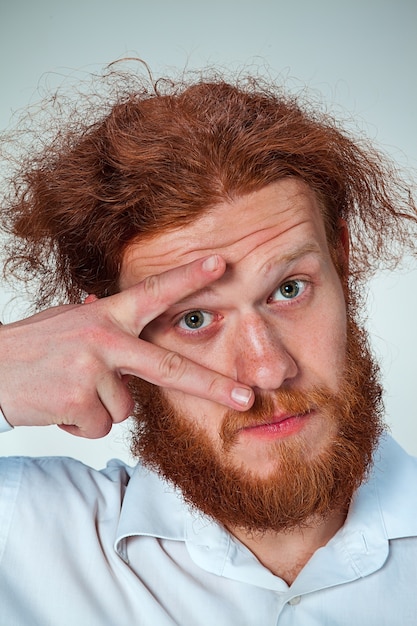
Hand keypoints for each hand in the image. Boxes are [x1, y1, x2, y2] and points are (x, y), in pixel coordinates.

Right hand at [0, 255, 253, 437]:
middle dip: (213, 385)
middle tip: (247, 398)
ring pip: (126, 408)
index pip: (154, 292)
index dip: (189, 278)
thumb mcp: (70, 322)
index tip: (222, 265)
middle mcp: (104, 338)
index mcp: (105, 315)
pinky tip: (60, 405)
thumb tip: (114, 309)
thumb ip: (103, 321)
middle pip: (170, 366)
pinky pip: (101, 426)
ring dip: (102, 408)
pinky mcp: (79, 400)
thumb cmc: (33, 348)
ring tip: (70, 390)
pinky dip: (83, 423)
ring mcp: (93, 369)